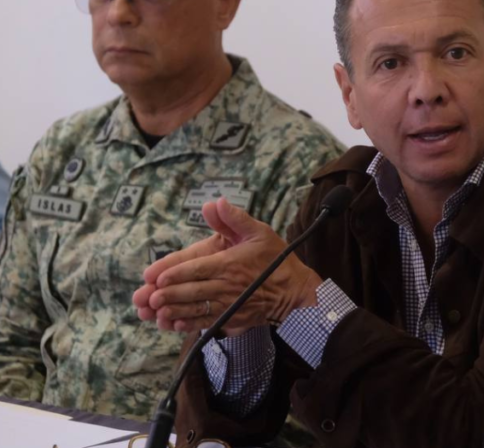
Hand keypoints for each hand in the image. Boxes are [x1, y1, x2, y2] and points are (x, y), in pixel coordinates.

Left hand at [132, 197, 321, 334]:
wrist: (295, 292)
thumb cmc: (276, 260)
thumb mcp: (260, 232)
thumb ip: (234, 218)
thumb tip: (214, 202)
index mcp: (230, 263)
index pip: (196, 268)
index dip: (173, 272)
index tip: (153, 276)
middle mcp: (227, 286)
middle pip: (191, 291)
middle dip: (166, 294)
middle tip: (146, 297)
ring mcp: (230, 305)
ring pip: (196, 308)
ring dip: (173, 310)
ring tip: (155, 311)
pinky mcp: (233, 319)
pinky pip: (206, 322)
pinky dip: (188, 323)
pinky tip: (174, 323)